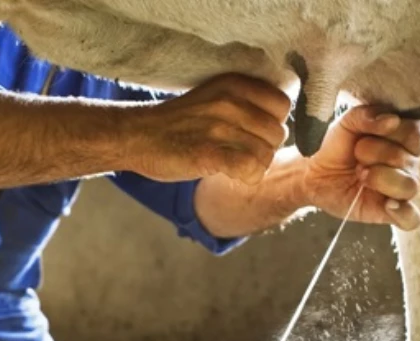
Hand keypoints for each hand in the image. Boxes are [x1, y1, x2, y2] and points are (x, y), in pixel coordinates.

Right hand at [126, 73, 291, 184]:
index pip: (282, 105)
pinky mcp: (208, 153)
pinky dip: (247, 177)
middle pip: (277, 133)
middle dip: (264, 148)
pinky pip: (251, 169)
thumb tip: (281, 126)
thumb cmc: (177, 123)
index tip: (253, 134)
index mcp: (234, 84)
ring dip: (254, 166)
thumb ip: (246, 103)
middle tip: (240, 153)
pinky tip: (231, 175)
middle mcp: (229, 101)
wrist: (136, 135)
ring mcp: (219, 127)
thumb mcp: (214, 97)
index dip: (272, 124)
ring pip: (266, 154)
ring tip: (232, 164)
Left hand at [302, 105, 419, 229]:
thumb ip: (366, 115)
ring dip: (381, 179)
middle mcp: (409, 164)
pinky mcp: (392, 212)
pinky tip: (387, 204)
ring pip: (410, 186)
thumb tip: (392, 120)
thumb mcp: (346, 123)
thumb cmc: (337, 146)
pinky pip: (412, 218)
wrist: (315, 174)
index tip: (365, 135)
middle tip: (356, 157)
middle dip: (375, 155)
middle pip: (407, 159)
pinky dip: (403, 212)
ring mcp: (402, 189)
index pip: (415, 133)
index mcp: (404, 138)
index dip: (391, 134)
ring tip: (361, 175)